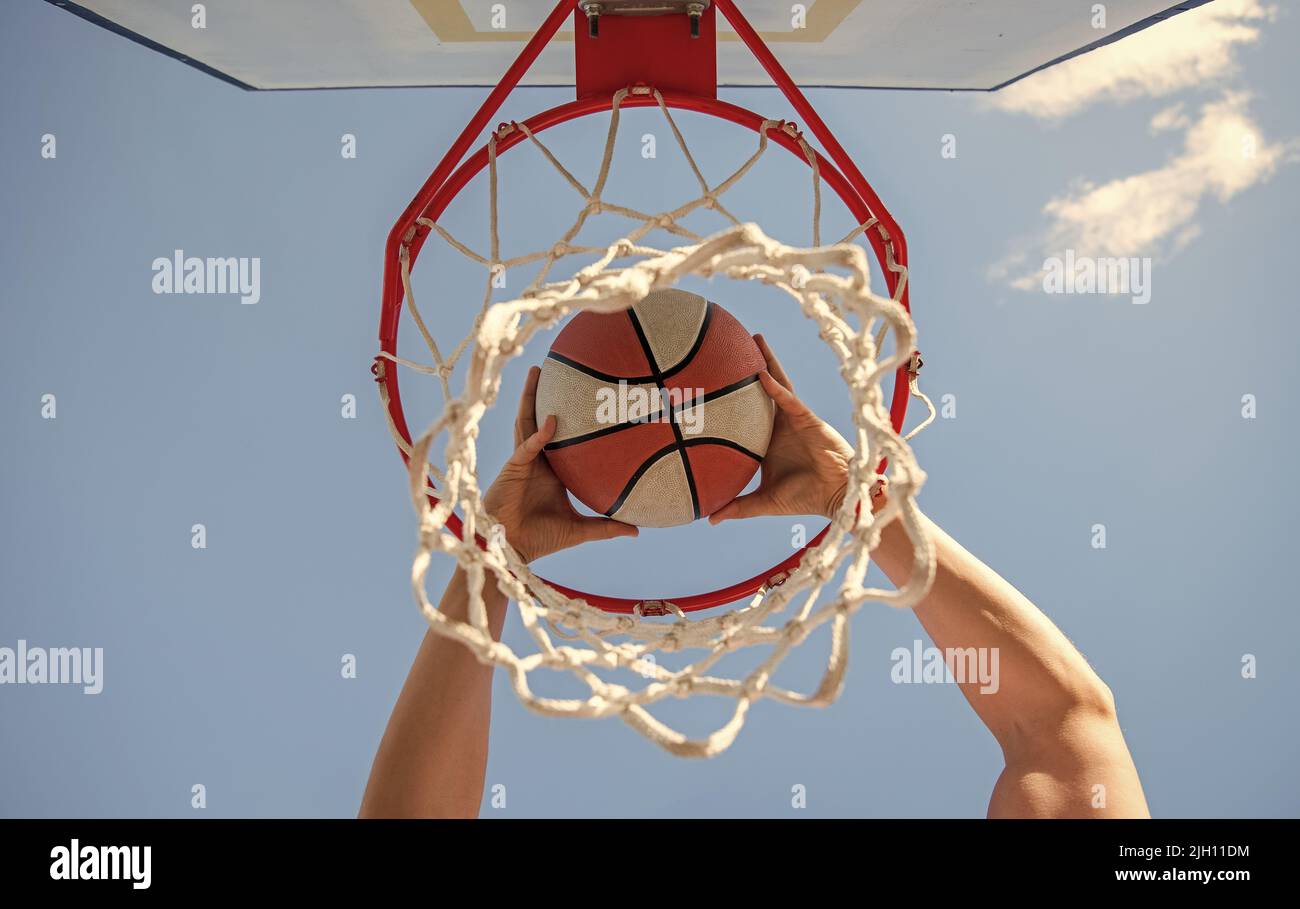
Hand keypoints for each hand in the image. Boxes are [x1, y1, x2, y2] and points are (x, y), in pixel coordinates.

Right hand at [483, 366, 638, 562]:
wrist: (512, 550)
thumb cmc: (541, 539)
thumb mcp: (580, 530)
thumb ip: (607, 527)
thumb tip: (637, 531)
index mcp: (551, 469)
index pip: (559, 436)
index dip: (564, 415)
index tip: (581, 396)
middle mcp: (537, 460)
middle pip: (538, 418)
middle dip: (542, 394)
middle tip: (553, 367)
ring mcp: (523, 461)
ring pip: (526, 422)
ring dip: (531, 398)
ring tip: (537, 372)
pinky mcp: (512, 468)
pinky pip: (527, 447)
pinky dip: (539, 435)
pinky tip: (550, 421)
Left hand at [708, 335, 853, 522]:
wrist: (835, 497)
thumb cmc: (803, 498)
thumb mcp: (764, 501)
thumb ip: (738, 506)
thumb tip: (709, 518)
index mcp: (766, 439)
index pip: (746, 412)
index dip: (733, 396)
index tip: (712, 382)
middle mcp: (778, 424)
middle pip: (760, 390)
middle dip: (749, 367)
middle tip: (730, 346)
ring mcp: (793, 418)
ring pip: (777, 385)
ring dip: (766, 362)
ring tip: (753, 339)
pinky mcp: (808, 418)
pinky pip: (789, 399)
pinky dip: (776, 387)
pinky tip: (763, 374)